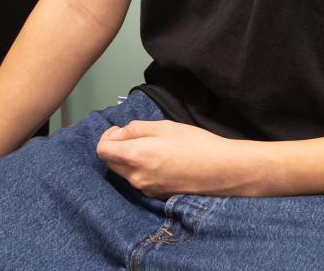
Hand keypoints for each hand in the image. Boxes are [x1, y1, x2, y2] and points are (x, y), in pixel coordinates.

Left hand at [95, 120, 275, 198]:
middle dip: (117, 148)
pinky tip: (161, 162)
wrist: (221, 170)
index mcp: (136, 156)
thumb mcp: (164, 126)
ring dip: (129, 159)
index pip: (102, 150)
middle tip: (136, 137)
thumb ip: (136, 128)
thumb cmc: (195, 143)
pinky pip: (139, 181)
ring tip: (151, 148)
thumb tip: (119, 134)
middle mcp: (136, 177)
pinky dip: (141, 170)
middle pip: (110, 163)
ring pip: (124, 172)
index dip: (108, 137)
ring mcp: (146, 190)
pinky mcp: (156, 196)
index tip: (120, 130)